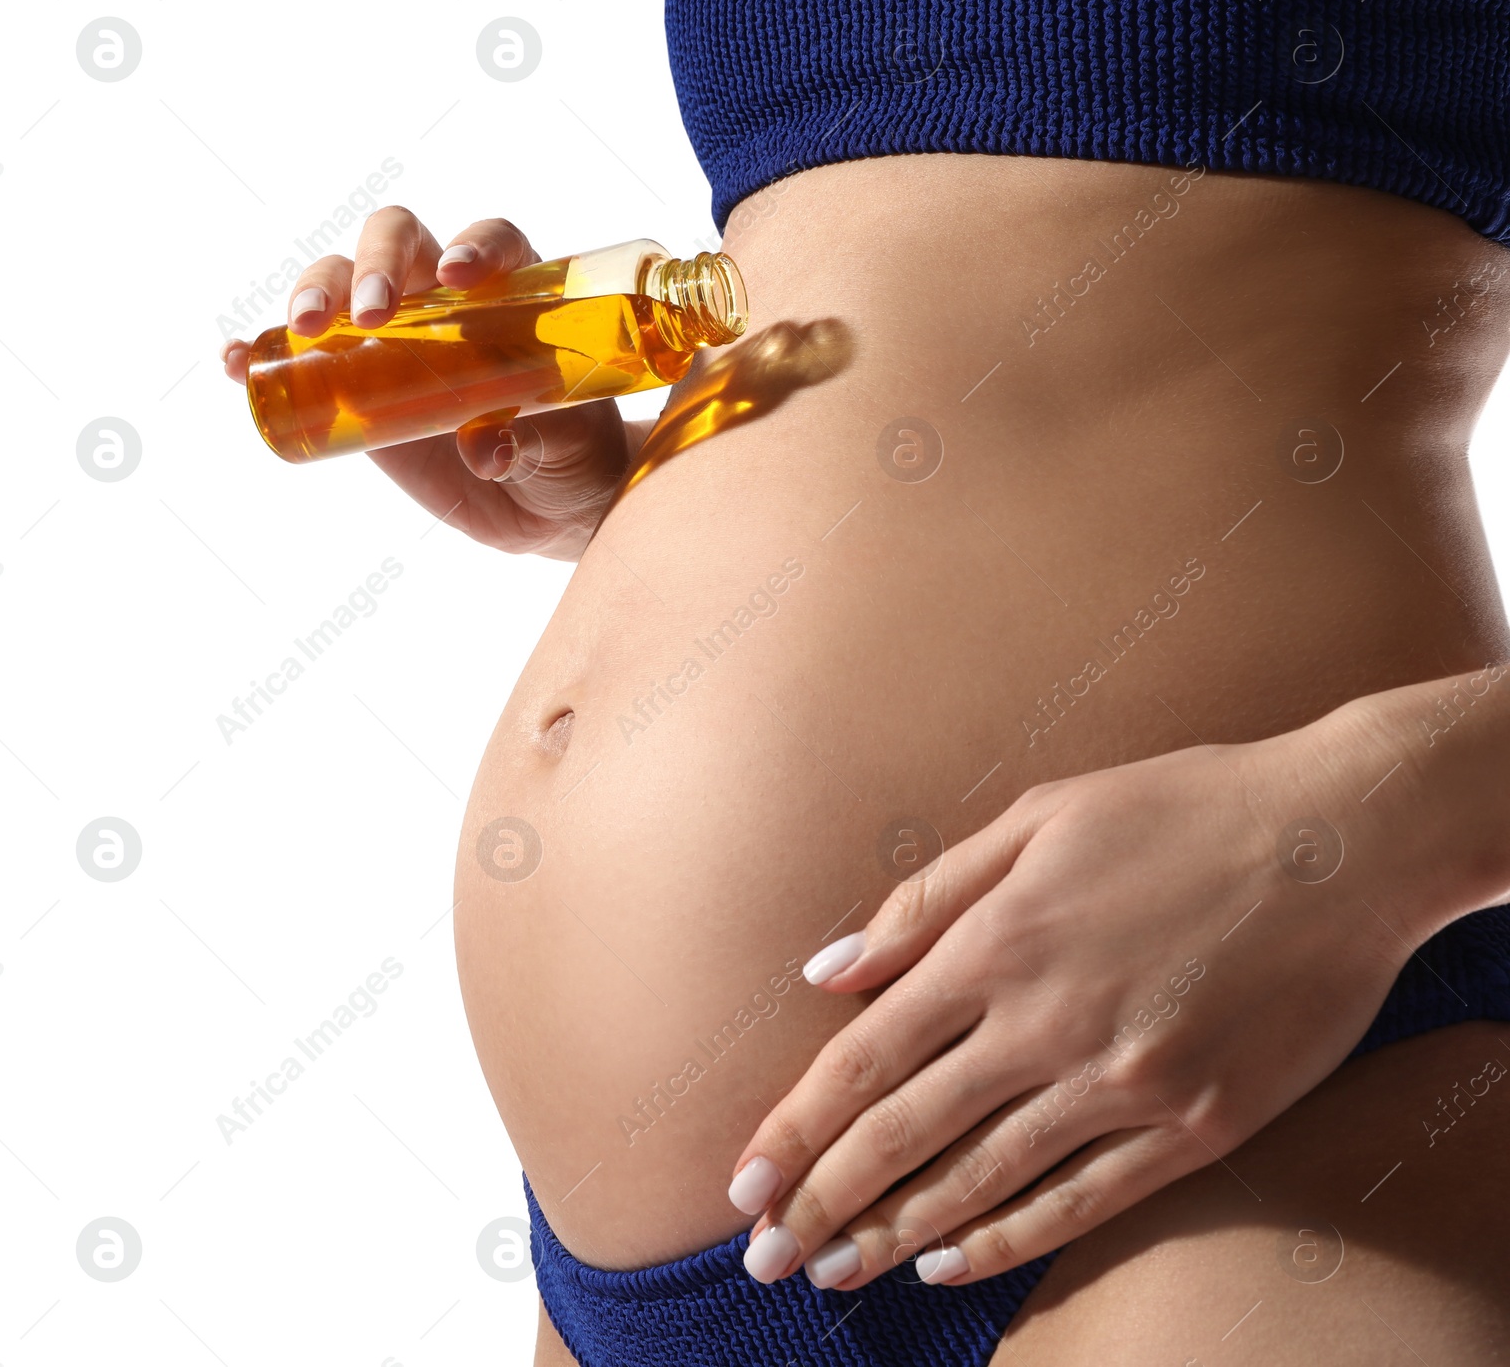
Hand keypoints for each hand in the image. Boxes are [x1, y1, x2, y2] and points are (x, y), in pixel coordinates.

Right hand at [220, 212, 651, 559]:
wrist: (551, 503)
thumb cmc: (577, 454)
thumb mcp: (569, 444)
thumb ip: (534, 437)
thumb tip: (486, 449)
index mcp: (513, 291)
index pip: (489, 241)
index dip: (474, 246)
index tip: (460, 276)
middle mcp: (448, 298)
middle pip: (398, 243)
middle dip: (376, 263)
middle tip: (372, 313)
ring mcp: (394, 337)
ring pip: (340, 283)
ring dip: (316, 292)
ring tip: (305, 329)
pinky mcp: (356, 383)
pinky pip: (301, 356)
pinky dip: (264, 349)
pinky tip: (240, 360)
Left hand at [726, 709, 1431, 1289]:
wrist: (1340, 843)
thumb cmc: (1179, 811)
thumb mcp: (1039, 818)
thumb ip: (925, 900)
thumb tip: (829, 971)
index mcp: (999, 940)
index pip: (864, 1058)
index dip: (796, 1127)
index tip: (742, 1180)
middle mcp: (1047, 1022)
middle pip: (905, 1132)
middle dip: (823, 1201)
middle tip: (766, 1255)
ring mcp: (1125, 1082)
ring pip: (982, 1179)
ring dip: (895, 1234)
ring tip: (835, 1271)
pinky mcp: (1197, 1125)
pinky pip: (1083, 1202)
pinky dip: (1007, 1239)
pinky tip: (948, 1263)